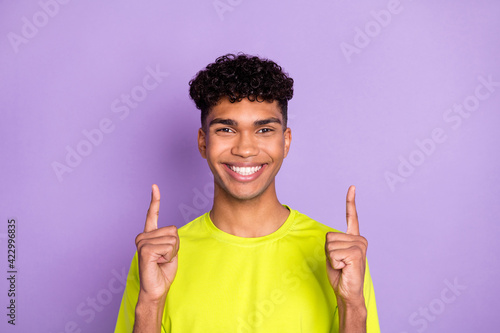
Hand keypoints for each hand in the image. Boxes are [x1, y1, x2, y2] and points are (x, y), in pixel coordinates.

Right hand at [135, 184, 178, 302]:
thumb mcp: (170, 250)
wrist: (156, 289)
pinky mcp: (144, 250)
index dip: (155, 200)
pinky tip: (159, 263)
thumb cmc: (163, 271)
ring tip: (161, 262)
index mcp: (148, 235)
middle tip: (164, 258)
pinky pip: (168, 247)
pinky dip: (169, 257)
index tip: (154, 186)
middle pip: (173, 230)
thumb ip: (170, 238)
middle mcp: (142, 236)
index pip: (151, 214)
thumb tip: (172, 233)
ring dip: (172, 253)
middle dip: (175, 246)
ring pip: (172, 239)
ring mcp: (141, 243)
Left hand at [325, 185, 367, 306]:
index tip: (352, 187)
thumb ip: (333, 243)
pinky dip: (334, 263)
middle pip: (329, 236)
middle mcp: (360, 239)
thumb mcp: (333, 255)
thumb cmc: (340, 275)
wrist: (348, 292)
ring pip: (330, 245)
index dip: (351, 201)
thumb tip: (329, 238)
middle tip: (339, 263)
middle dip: (328, 252)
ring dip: (331, 258)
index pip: (352, 216)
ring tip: (342, 267)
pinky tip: (344, 269)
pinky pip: (333, 253)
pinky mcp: (356, 254)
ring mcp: (360, 246)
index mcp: (354, 238)